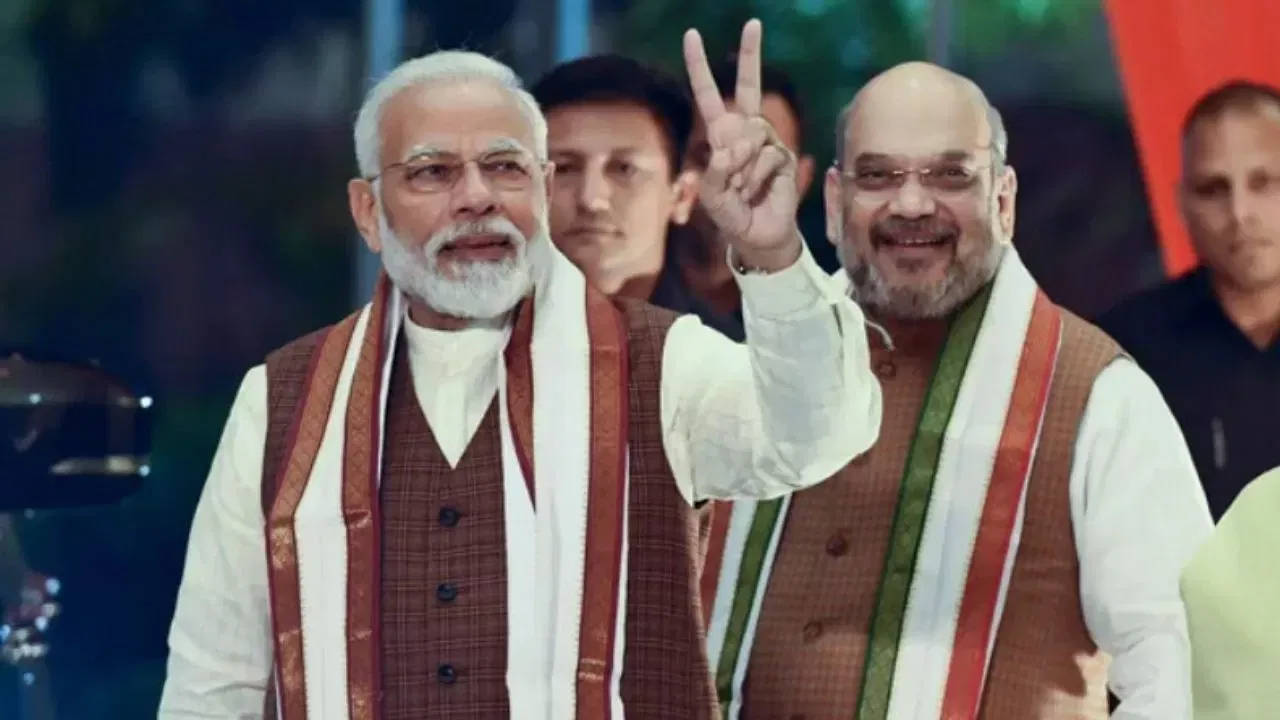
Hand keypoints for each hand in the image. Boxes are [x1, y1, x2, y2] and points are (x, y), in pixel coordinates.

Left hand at [683, 19, 800, 270]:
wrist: (760, 236)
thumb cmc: (731, 215)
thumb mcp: (711, 197)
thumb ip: (712, 173)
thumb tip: (726, 149)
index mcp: (721, 136)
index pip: (709, 95)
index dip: (701, 68)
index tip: (692, 35)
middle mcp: (744, 131)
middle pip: (748, 87)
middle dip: (750, 55)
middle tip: (753, 22)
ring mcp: (766, 141)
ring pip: (751, 136)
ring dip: (741, 169)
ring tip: (741, 191)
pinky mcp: (783, 155)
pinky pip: (765, 156)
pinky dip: (755, 178)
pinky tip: (756, 192)